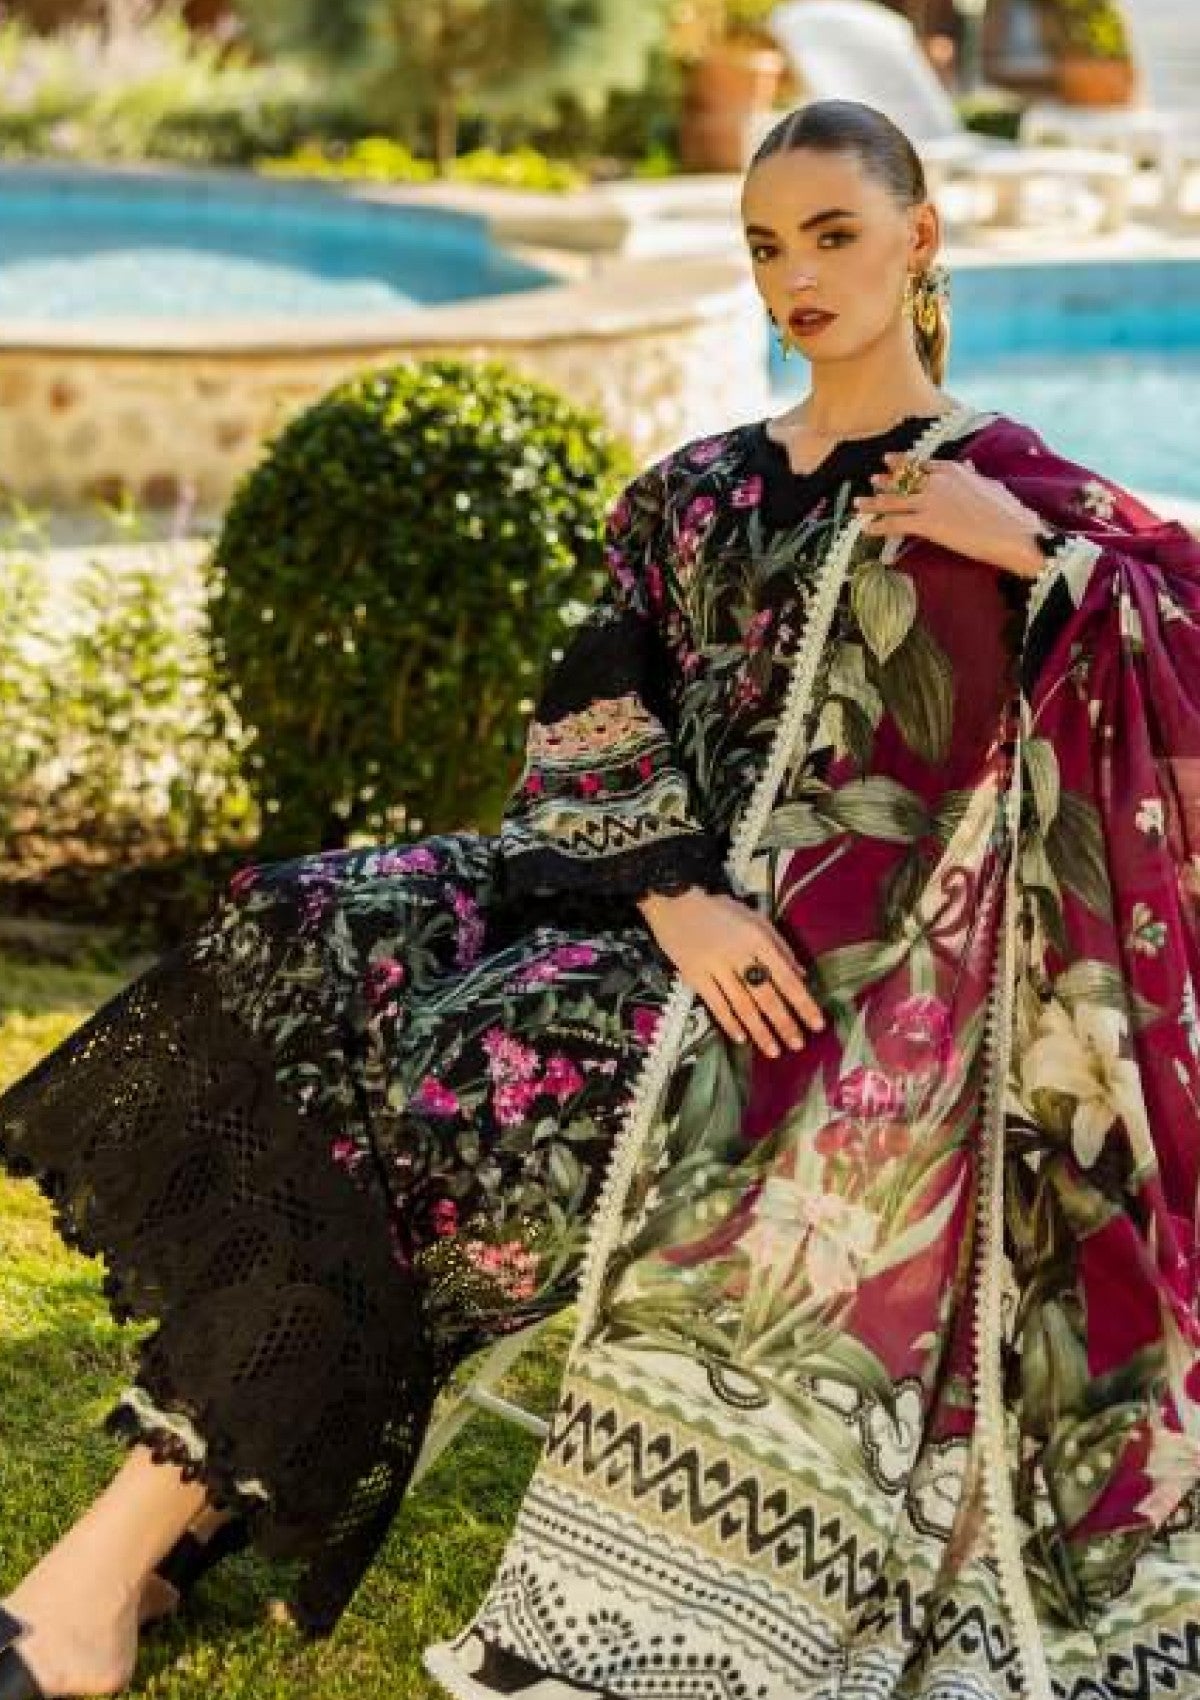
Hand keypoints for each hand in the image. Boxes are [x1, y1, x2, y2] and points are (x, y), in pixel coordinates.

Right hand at [636, 887, 825, 1055]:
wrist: (674, 901)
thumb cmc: (718, 909)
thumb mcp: (755, 919)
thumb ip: (780, 946)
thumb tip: (801, 974)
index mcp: (758, 939)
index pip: (786, 977)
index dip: (803, 1003)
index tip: (817, 1023)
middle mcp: (739, 955)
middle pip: (766, 996)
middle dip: (784, 1023)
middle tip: (798, 1044)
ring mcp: (715, 967)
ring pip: (742, 1005)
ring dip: (760, 1031)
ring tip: (774, 1051)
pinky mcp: (694, 976)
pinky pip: (715, 1004)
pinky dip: (729, 1023)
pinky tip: (741, 1039)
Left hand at [852, 450, 1051, 579]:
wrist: (1013, 533)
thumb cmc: (1008, 514)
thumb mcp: (990, 486)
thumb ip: (973, 477)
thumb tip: (970, 468)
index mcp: (953, 469)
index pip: (922, 464)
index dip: (905, 464)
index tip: (893, 462)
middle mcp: (937, 481)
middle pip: (904, 480)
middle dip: (887, 480)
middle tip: (874, 479)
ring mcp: (930, 501)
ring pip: (893, 500)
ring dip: (874, 503)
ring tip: (859, 504)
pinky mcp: (926, 523)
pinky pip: (895, 524)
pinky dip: (879, 526)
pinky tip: (867, 530)